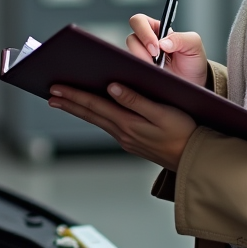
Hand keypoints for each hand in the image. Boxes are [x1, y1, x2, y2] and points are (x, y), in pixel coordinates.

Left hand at [48, 83, 196, 170]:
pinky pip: (108, 125)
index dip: (74, 96)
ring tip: (64, 102)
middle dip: (69, 103)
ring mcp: (127, 139)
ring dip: (79, 110)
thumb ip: (136, 100)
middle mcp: (123, 133)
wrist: (195, 160)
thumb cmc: (184, 133)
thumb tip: (112, 87)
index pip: (95, 105)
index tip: (56, 89)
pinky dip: (95, 116)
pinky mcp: (133, 141)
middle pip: (91, 114)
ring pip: (97, 120)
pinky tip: (93, 112)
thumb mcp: (162, 113)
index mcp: (128, 123)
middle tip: (51, 94)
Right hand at [127, 14, 208, 87]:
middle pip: (131, 39)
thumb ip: (180, 38)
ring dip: (142, 63)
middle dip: (141, 50)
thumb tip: (163, 43)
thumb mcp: (194, 45)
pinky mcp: (140, 71)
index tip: (156, 47)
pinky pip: (132, 70)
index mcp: (156, 29)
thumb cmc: (193, 60)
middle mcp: (145, 42)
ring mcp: (141, 57)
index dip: (144, 32)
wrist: (194, 82)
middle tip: (155, 60)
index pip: (139, 21)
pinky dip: (140, 73)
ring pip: (129, 56)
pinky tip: (152, 76)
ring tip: (157, 70)